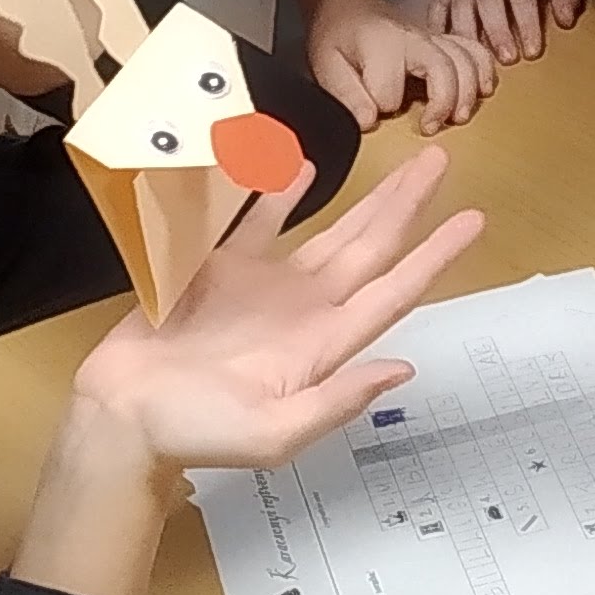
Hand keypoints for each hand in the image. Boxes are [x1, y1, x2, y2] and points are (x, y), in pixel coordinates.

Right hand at [69, 145, 485, 471]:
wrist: (122, 418)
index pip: (393, 293)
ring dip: (363, 198)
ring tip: (397, 163)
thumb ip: (336, 401)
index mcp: (323, 345)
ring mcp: (263, 287)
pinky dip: (276, 193)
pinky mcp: (217, 269)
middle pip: (370, 248)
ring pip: (327, 230)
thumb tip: (401, 370)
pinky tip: (298, 166)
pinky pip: (256, 221)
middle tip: (441, 160)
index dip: (433, 257)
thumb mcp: (273, 434)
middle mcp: (304, 309)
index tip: (473, 221)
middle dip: (407, 206)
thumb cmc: (196, 433)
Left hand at [307, 0, 498, 132]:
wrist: (353, 9)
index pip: (390, 88)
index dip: (382, 106)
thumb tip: (369, 122)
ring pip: (466, 60)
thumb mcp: (327, 65)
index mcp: (381, 46)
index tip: (373, 115)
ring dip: (468, 92)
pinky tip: (484, 91)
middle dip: (442, 102)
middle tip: (430, 128)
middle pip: (443, 69)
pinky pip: (476, 52)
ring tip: (458, 117)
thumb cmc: (340, 39)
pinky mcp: (446, 43)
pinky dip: (485, 71)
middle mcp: (414, 40)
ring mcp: (435, 39)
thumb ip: (345, 94)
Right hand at [424, 0, 582, 65]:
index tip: (533, 51)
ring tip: (477, 63)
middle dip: (497, 32)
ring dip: (468, 37)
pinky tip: (446, 51)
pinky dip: (438, 29)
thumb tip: (565, 20)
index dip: (527, 23)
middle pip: (487, 0)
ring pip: (459, 6)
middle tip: (507, 60)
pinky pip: (437, 6)